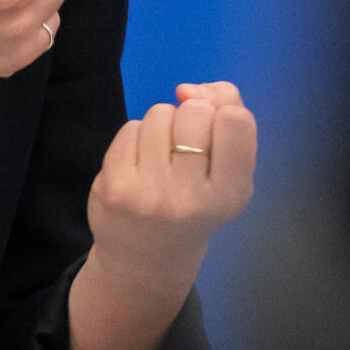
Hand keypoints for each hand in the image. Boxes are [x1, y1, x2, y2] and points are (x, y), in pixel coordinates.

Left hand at [87, 81, 258, 296]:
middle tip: (187, 150)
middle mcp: (190, 197)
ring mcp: (148, 193)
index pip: (235, 121)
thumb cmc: (197, 210)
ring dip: (163, 126)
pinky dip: (138, 137)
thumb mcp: (231, 175)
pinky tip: (141, 165)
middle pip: (195, 111)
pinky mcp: (113, 186)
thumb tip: (188, 88)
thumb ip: (229, 119)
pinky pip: (131, 127)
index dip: (226, 114)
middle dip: (192, 118)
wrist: (146, 261)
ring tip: (163, 158)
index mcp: (229, 195)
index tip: (217, 135)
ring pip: (160, 113)